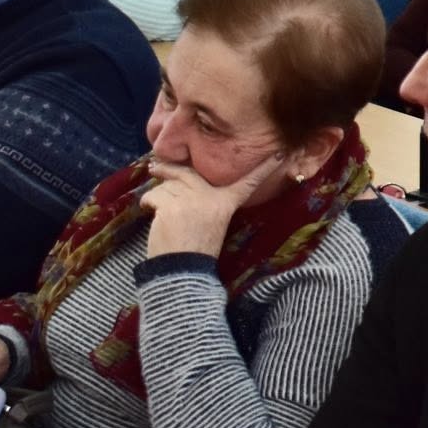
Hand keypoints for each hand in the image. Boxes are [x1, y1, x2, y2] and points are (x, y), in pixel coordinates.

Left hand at [141, 155, 282, 257]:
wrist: (181, 272)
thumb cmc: (195, 250)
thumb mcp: (211, 223)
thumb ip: (204, 201)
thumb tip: (181, 180)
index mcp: (226, 204)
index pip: (247, 184)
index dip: (264, 169)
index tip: (279, 155)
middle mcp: (210, 197)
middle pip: (187, 173)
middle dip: (168, 168)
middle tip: (155, 167)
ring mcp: (191, 200)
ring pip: (167, 186)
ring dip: (158, 197)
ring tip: (158, 213)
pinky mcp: (171, 206)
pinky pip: (154, 195)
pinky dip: (148, 204)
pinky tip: (151, 213)